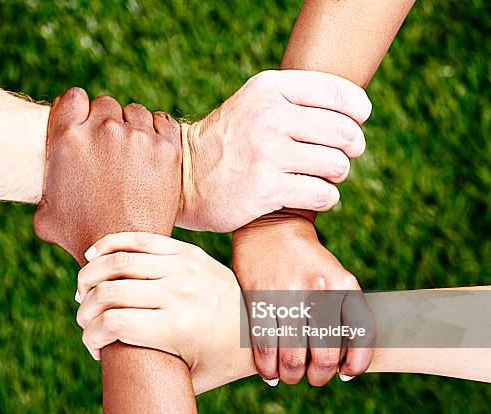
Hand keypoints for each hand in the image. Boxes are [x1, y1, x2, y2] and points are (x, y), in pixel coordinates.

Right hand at [34, 88, 180, 264]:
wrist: (126, 252)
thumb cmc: (81, 238)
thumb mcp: (46, 215)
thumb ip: (44, 188)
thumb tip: (43, 184)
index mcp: (67, 138)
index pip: (73, 98)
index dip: (78, 111)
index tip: (84, 126)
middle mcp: (103, 130)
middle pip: (105, 104)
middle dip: (106, 122)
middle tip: (109, 149)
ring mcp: (137, 137)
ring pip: (135, 112)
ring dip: (132, 127)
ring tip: (132, 155)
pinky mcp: (167, 148)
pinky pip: (162, 122)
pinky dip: (157, 133)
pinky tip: (151, 153)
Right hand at [74, 232, 252, 394]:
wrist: (259, 325)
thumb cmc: (219, 360)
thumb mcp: (187, 380)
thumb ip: (149, 373)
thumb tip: (106, 361)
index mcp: (178, 328)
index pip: (112, 324)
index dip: (90, 336)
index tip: (91, 346)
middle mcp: (179, 293)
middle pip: (109, 292)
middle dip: (85, 309)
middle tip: (84, 319)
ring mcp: (184, 266)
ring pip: (118, 262)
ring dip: (90, 276)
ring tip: (84, 290)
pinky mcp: (187, 250)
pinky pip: (139, 239)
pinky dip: (110, 245)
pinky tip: (94, 257)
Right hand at [177, 70, 371, 231]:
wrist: (184, 177)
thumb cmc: (229, 142)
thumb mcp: (255, 104)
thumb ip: (297, 100)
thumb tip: (356, 114)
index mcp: (270, 88)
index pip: (339, 93)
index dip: (358, 112)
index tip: (356, 124)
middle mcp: (270, 116)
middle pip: (345, 132)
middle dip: (351, 148)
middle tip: (338, 158)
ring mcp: (268, 152)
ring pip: (337, 165)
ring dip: (336, 175)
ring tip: (321, 177)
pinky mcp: (267, 188)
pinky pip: (323, 193)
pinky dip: (326, 198)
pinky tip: (312, 194)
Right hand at [232, 216, 374, 385]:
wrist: (272, 226)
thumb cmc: (307, 263)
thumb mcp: (335, 279)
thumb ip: (343, 316)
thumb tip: (343, 368)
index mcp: (344, 285)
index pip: (362, 335)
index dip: (357, 363)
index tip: (346, 373)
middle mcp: (319, 288)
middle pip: (325, 354)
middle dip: (319, 376)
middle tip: (312, 377)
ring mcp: (287, 292)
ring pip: (292, 355)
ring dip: (292, 375)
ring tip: (290, 376)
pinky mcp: (258, 295)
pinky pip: (264, 345)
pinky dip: (267, 367)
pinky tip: (269, 373)